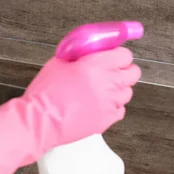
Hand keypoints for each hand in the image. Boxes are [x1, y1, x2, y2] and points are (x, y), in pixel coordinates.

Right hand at [0, 47, 141, 173]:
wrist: (40, 120)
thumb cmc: (45, 92)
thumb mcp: (58, 63)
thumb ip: (78, 56)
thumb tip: (86, 53)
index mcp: (97, 65)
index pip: (125, 55)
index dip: (118, 55)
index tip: (110, 57)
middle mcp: (109, 83)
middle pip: (133, 73)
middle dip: (123, 70)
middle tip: (109, 72)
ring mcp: (111, 103)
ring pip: (128, 92)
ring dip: (118, 89)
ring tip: (101, 90)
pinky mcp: (108, 120)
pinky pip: (120, 109)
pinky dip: (113, 105)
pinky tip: (98, 104)